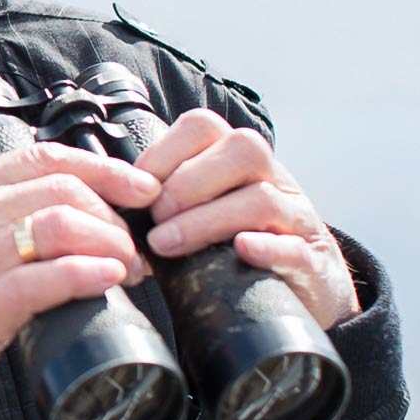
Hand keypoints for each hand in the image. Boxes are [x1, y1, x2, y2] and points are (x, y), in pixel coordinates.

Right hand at [0, 144, 159, 419]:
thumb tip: (63, 220)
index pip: (45, 157)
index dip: (105, 169)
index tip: (140, 188)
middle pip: (64, 188)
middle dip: (115, 217)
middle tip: (135, 250)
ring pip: (61, 224)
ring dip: (111, 246)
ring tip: (128, 271)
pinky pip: (44, 279)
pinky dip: (86, 275)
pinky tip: (107, 281)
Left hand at [138, 109, 359, 330]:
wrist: (300, 293)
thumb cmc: (230, 249)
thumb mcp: (200, 214)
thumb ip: (164, 199)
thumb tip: (107, 201)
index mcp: (237, 161)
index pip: (203, 126)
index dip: (164, 152)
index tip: (138, 189)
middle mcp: (273, 179)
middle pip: (242, 150)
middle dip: (187, 183)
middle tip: (155, 219)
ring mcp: (297, 219)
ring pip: (263, 198)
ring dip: (208, 219)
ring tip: (167, 245)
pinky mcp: (312, 262)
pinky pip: (295, 247)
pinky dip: (266, 247)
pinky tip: (240, 251)